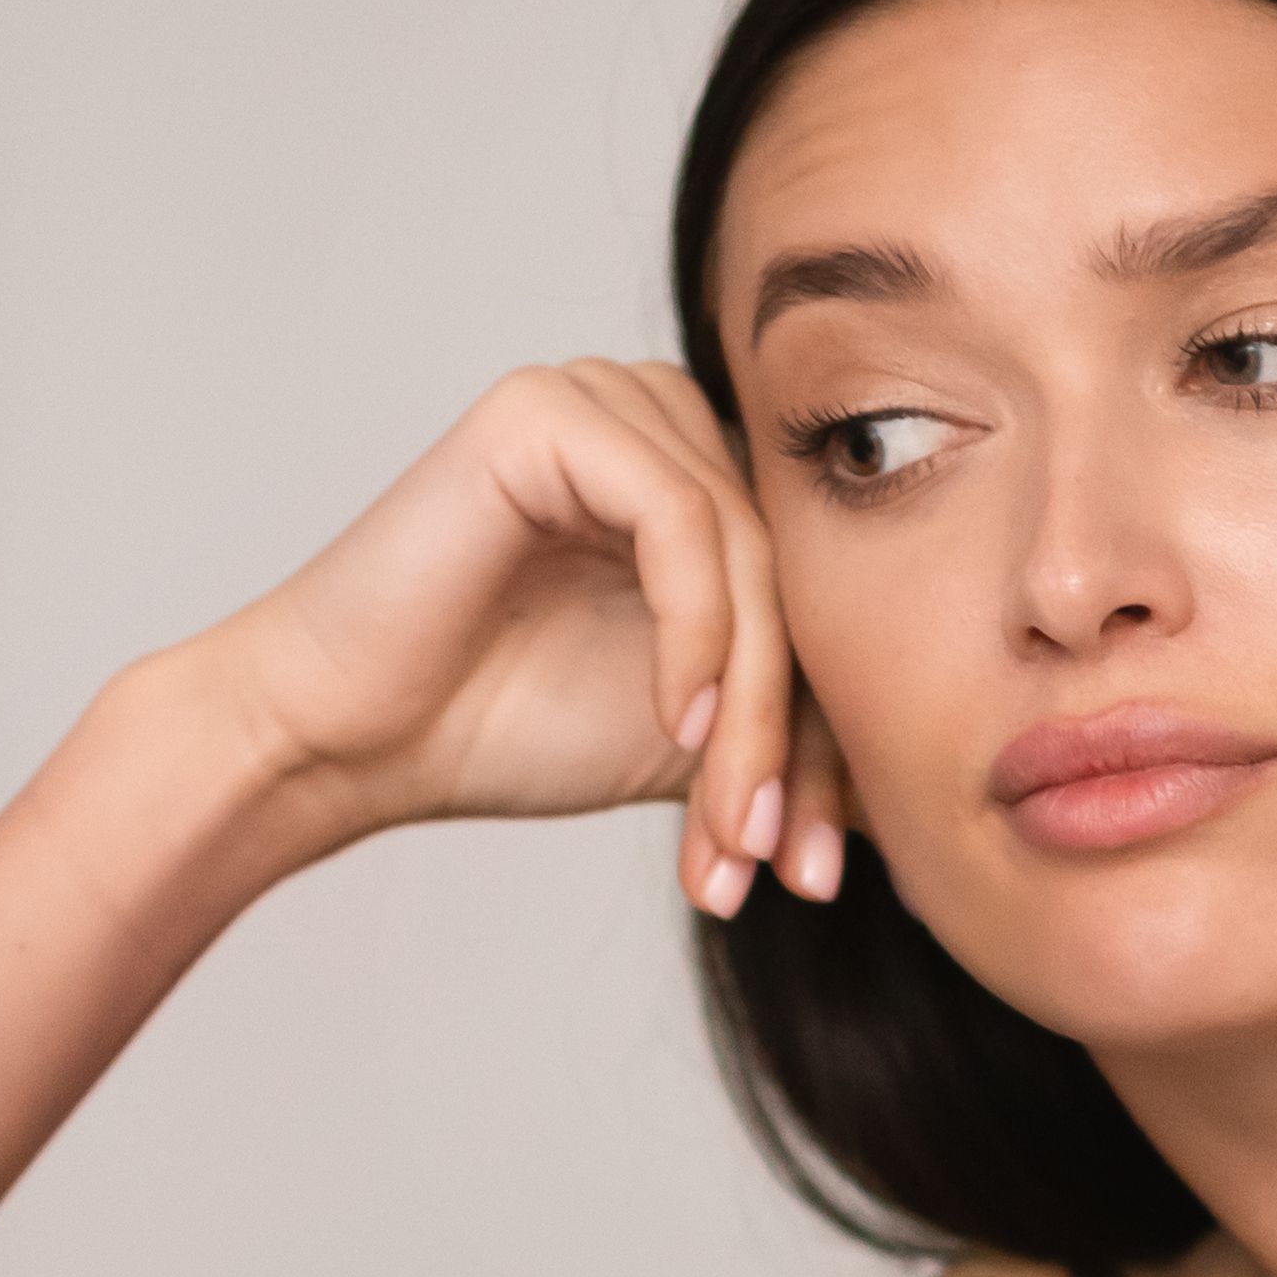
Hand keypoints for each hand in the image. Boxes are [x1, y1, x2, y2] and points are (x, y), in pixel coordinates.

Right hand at [179, 360, 851, 910]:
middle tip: (784, 868)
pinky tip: (674, 726)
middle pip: (797, 580)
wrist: (350, 743)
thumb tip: (926, 787)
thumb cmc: (497, 727)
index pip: (817, 601)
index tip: (819, 876)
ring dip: (750, 713)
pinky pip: (679, 522)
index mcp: (702, 478)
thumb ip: (789, 724)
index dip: (828, 744)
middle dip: (795, 744)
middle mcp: (662, 419)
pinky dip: (697, 635)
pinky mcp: (551, 410)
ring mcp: (606, 400)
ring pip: (750, 560)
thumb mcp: (691, 738)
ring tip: (729, 827)